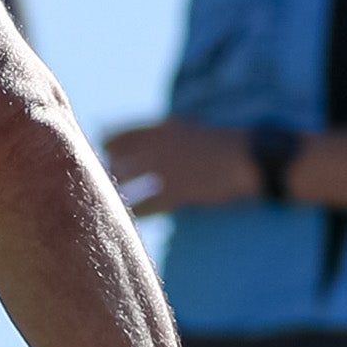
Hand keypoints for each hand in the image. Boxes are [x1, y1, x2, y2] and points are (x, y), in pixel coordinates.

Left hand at [101, 117, 254, 213]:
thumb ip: (162, 133)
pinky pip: (145, 205)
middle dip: (106, 171)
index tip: (100, 157)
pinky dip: (135, 212)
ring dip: (117, 191)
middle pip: (116, 160)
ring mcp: (166, 170)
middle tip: (99, 182)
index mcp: (161, 128)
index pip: (118, 137)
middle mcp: (158, 146)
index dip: (105, 149)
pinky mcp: (176, 193)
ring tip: (110, 200)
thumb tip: (138, 140)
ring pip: (126, 182)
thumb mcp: (187, 128)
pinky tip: (130, 218)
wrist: (247, 159)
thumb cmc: (219, 144)